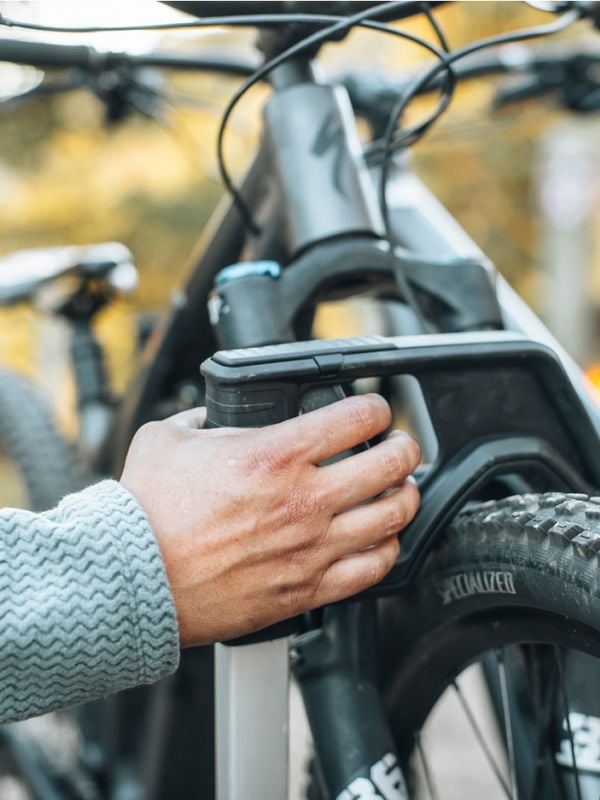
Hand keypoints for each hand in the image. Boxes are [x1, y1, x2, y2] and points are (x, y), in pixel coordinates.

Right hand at [120, 394, 419, 646]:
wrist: (134, 581)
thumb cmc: (147, 514)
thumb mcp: (167, 439)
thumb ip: (201, 418)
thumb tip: (216, 416)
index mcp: (275, 454)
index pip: (357, 417)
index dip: (377, 407)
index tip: (375, 410)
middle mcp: (304, 499)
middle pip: (392, 464)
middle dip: (406, 447)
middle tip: (402, 445)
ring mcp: (311, 547)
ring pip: (393, 517)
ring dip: (406, 497)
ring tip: (401, 490)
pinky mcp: (307, 588)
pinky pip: (373, 569)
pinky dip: (388, 549)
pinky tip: (383, 539)